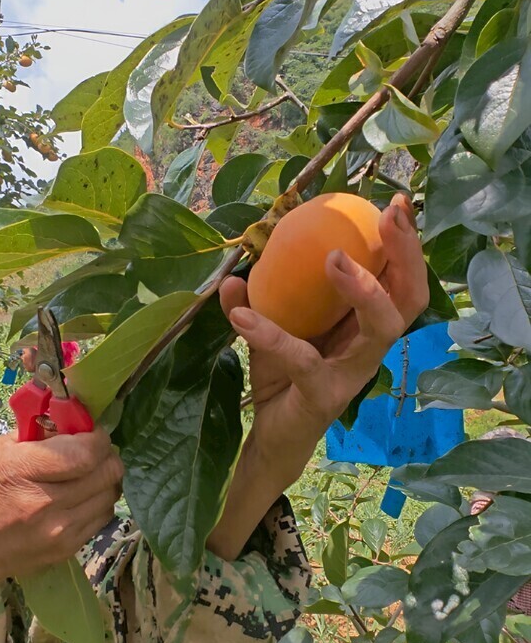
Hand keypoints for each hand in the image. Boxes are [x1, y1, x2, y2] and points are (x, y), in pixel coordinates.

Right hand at [0, 429, 122, 587]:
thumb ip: (39, 434)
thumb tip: (75, 422)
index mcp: (22, 470)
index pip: (86, 453)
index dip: (98, 438)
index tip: (93, 433)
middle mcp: (45, 502)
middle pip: (107, 472)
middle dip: (107, 455)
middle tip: (94, 452)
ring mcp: (60, 530)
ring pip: (111, 493)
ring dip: (105, 478)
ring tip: (89, 474)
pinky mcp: (68, 548)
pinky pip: (103, 516)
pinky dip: (99, 501)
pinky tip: (82, 497)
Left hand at [220, 193, 428, 485]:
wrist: (273, 439)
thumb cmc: (284, 378)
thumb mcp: (271, 332)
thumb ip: (257, 301)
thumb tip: (233, 273)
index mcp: (364, 324)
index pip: (400, 279)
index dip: (406, 244)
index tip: (397, 203)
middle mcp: (370, 346)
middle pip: (409, 299)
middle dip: (407, 254)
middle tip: (390, 217)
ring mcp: (353, 373)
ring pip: (381, 328)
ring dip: (363, 289)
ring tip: (334, 258)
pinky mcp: (325, 396)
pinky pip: (302, 360)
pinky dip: (270, 335)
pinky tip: (241, 315)